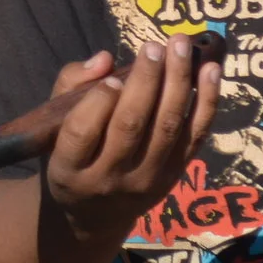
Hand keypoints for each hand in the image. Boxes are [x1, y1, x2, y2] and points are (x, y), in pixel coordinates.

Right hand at [42, 37, 220, 244]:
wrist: (95, 215)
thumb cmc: (71, 157)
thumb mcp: (53, 127)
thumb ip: (71, 87)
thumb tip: (104, 59)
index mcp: (69, 168)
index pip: (81, 133)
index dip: (98, 104)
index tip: (112, 79)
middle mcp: (108, 179)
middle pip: (130, 127)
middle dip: (145, 83)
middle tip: (153, 48)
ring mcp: (146, 181)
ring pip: (166, 128)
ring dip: (177, 84)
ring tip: (179, 48)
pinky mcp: (175, 176)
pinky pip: (195, 136)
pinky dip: (206, 102)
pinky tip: (209, 70)